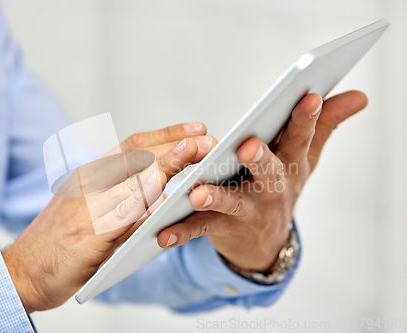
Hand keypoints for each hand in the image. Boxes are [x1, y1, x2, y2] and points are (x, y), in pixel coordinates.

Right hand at [3, 122, 217, 312]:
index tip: (194, 128)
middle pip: (137, 156)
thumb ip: (118, 194)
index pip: (133, 146)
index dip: (166, 135)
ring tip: (196, 154)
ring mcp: (87, 208)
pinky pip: (120, 216)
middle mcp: (88, 185)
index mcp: (90, 176)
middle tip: (207, 139)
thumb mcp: (87, 207)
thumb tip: (159, 183)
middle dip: (175, 144)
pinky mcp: (87, 236)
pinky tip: (166, 193)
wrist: (21, 272)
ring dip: (167, 164)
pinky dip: (144, 201)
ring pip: (132, 179)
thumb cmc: (59, 241)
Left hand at [157, 91, 367, 271]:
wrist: (264, 241)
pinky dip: (182, 231)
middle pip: (267, 172)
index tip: (309, 95)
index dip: (306, 119)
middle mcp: (270, 188)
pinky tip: (162, 233)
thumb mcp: (305, 158)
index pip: (300, 138)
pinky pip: (201, 229)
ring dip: (214, 197)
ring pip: (230, 202)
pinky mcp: (223, 228)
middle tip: (248, 146)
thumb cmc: (281, 185)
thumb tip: (359, 95)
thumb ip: (325, 125)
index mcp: (288, 165)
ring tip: (197, 192)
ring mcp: (247, 211)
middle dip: (260, 159)